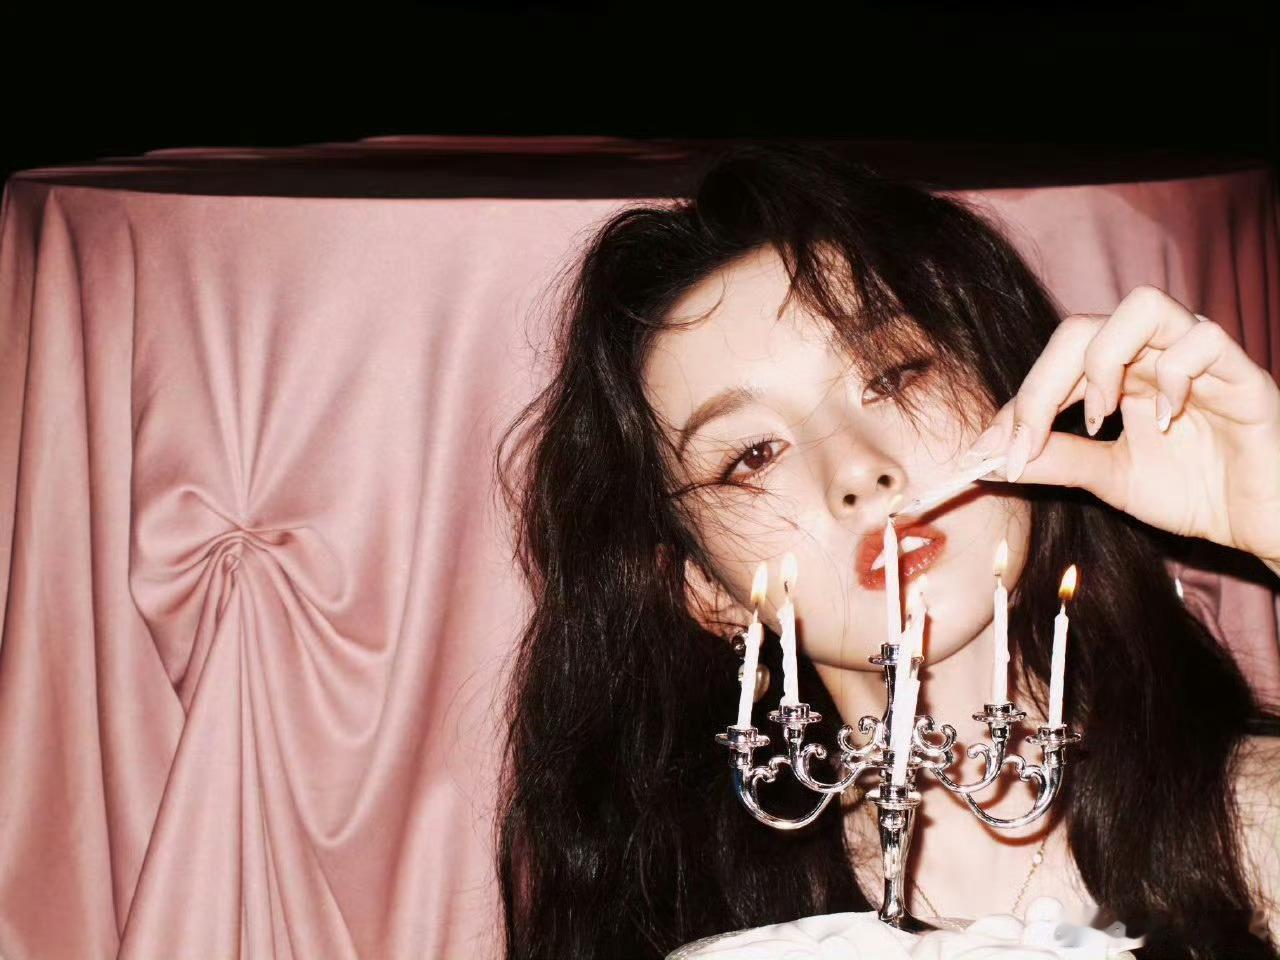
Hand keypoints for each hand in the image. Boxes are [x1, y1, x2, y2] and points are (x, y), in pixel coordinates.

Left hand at [961, 285, 1279, 567]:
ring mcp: (1201, 359)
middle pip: (1082, 328)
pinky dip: (1173, 375)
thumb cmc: (1199, 493)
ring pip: (1143, 307)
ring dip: (1103, 360)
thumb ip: (1062, 461)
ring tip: (1100, 417)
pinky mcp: (1244, 374)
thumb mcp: (1112, 480)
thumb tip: (993, 459)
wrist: (1265, 523)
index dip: (1018, 403)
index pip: (1057, 362)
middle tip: (1028, 439)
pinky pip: (1203, 340)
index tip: (990, 451)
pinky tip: (1167, 421)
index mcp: (1123, 375)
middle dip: (1042, 384)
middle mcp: (1156, 355)